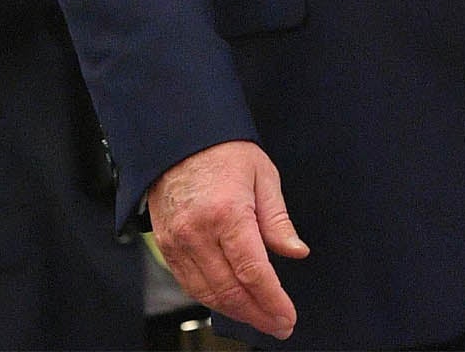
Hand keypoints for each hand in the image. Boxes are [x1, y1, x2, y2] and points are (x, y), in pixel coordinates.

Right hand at [147, 139, 308, 339]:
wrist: (179, 139)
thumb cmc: (224, 151)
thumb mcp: (263, 175)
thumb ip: (278, 220)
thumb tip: (297, 251)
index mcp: (227, 213)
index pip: (252, 272)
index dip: (272, 300)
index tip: (288, 317)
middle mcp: (198, 233)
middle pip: (230, 290)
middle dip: (258, 314)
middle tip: (280, 325)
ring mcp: (178, 243)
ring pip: (207, 294)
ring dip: (236, 312)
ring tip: (261, 318)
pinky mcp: (167, 247)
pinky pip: (190, 284)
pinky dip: (212, 299)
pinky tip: (232, 302)